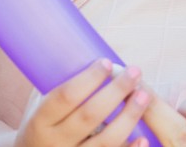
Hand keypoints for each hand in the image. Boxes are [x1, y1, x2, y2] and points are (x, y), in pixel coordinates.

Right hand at [14, 59, 151, 146]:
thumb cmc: (43, 125)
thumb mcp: (40, 107)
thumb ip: (61, 87)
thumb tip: (91, 48)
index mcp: (40, 122)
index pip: (65, 97)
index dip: (88, 79)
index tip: (107, 62)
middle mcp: (54, 143)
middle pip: (89, 116)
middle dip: (116, 91)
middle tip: (135, 72)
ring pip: (105, 141)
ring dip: (129, 116)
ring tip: (145, 95)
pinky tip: (144, 138)